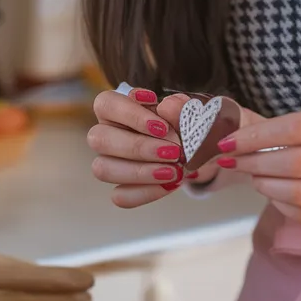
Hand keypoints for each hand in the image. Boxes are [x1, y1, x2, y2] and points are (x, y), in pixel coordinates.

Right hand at [88, 87, 187, 208]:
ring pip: (102, 169)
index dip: (130, 115)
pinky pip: (120, 196)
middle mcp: (106, 134)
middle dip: (139, 147)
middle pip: (99, 139)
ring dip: (140, 172)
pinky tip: (170, 184)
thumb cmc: (188, 123)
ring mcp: (109, 162)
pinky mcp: (121, 187)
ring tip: (175, 171)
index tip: (162, 127)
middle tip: (174, 152)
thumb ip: (181, 108)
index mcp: (116, 108)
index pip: (105, 104)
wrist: (201, 149)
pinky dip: (147, 192)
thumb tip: (166, 107)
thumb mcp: (193, 112)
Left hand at [216, 108, 300, 232]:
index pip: (298, 128)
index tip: (229, 141)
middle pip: (296, 163)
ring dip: (264, 185)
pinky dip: (281, 204)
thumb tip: (237, 139)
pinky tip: (274, 194)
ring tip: (253, 176)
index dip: (258, 135)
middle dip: (254, 162)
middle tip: (232, 160)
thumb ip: (294, 130)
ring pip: (298, 194)